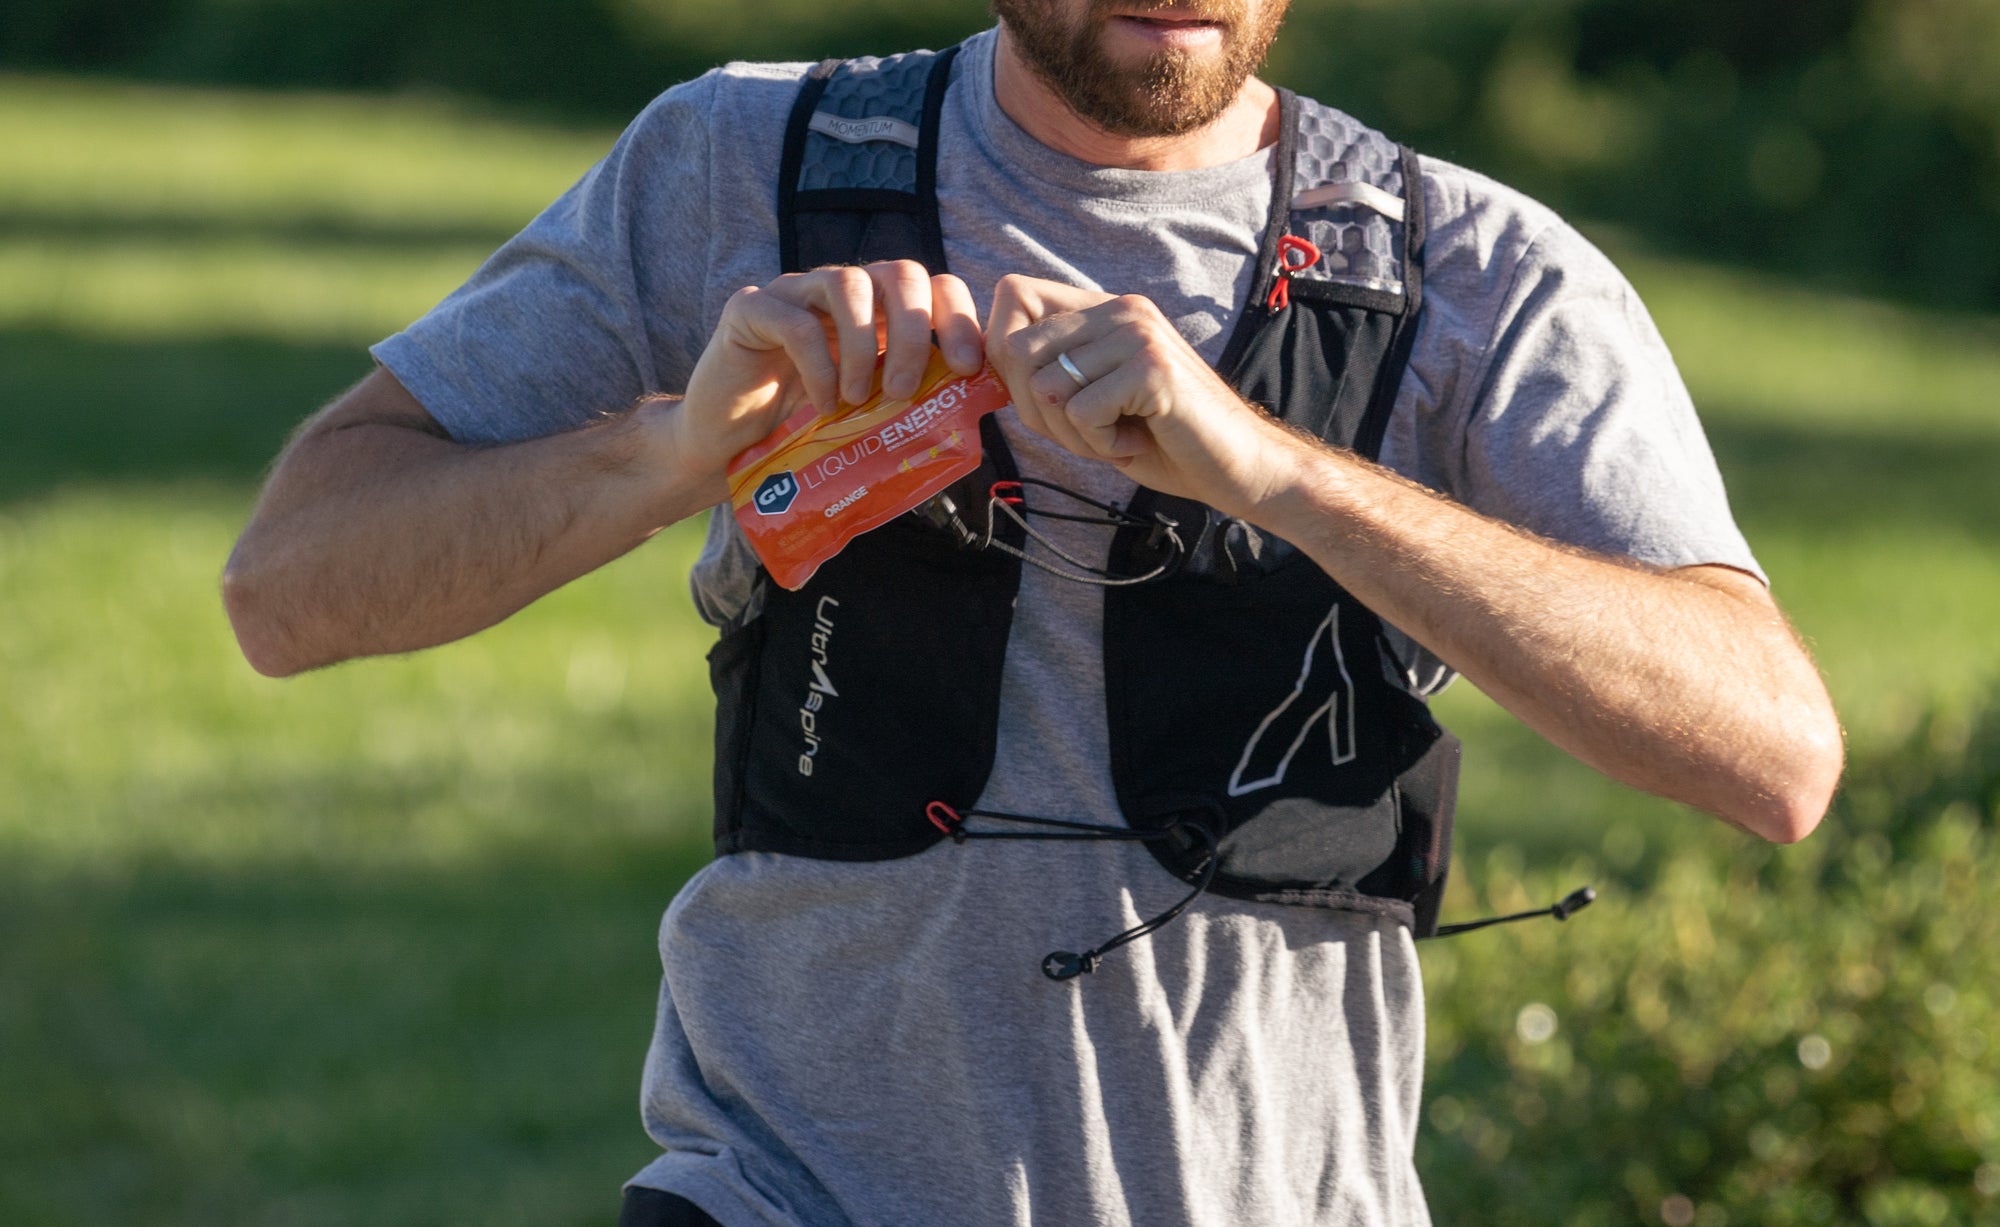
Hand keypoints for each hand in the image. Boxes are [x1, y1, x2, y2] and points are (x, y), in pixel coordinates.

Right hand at [668, 260, 984, 489]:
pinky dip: (818, 365)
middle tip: (904, 389)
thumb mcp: (870, 418)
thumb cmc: (799, 435)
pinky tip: (821, 404)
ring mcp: (794, 293)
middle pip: (899, 273)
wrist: (722, 451)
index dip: (958, 319)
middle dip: (915, 331)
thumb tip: (980, 405)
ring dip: (864, 346)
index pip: (934, 287)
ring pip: (849, 284)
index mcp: (878, 314)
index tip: (966, 369)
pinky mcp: (750, 309)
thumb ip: (914, 402)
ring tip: (857, 399)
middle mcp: (840, 293)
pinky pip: (795, 320)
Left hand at [984, 275, 1300, 517]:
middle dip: (1036, 411)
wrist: (1237, 466)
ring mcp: (1138, 334)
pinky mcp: (1151, 369)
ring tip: (1118, 435)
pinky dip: (1101, 446)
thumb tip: (981, 359)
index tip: (1030, 396)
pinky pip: (1081, 414)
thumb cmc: (1162, 438)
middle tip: (1087, 432)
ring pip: (1046, 388)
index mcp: (1104, 308)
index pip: (1013, 294)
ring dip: (1073, 434)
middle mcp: (1121, 309)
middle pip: (1017, 351)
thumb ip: (1049, 371)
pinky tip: (1138, 442)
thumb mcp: (1095, 395)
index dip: (999, 349)